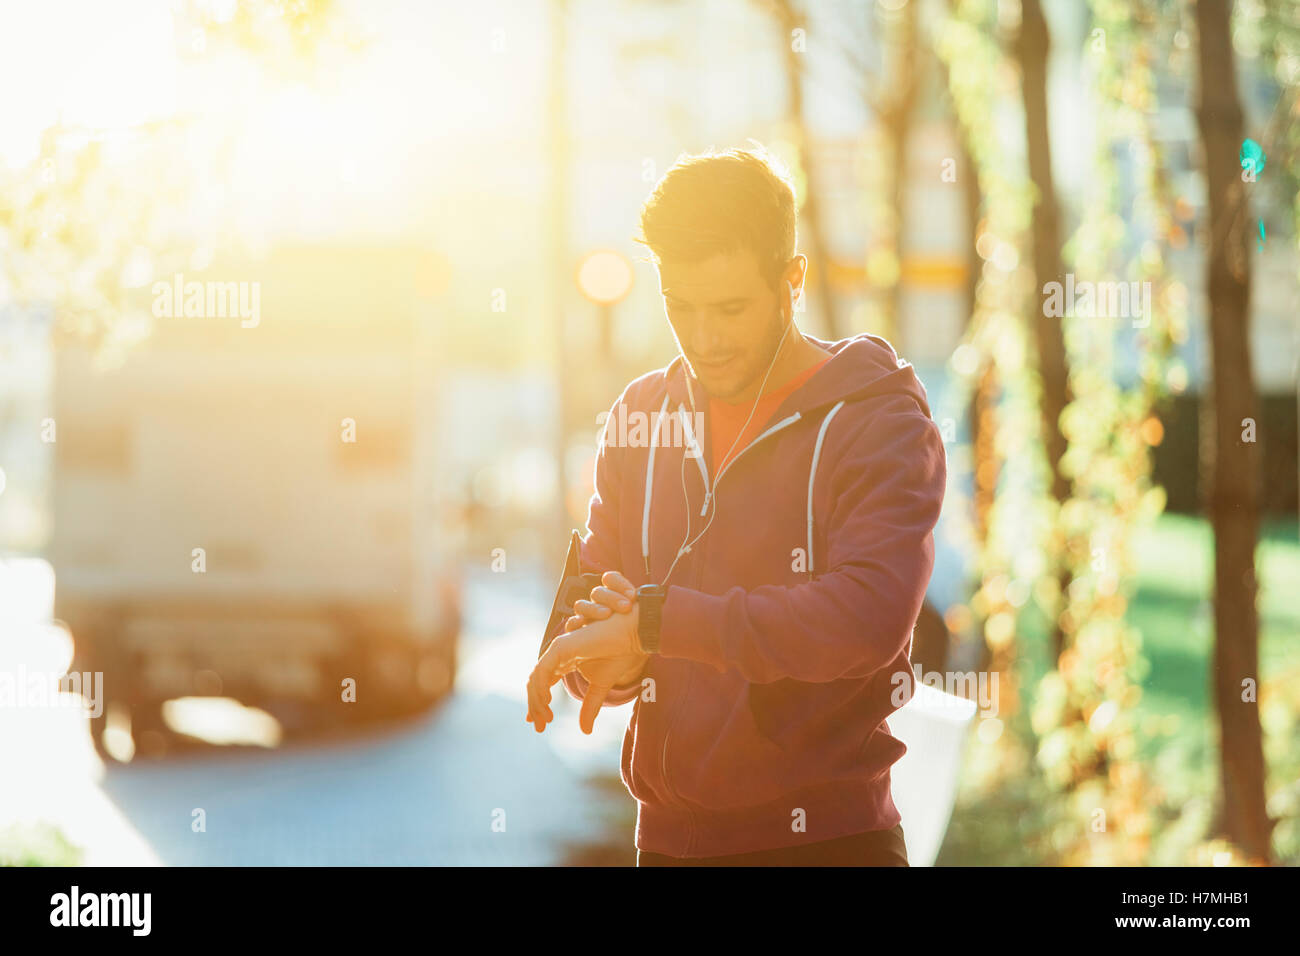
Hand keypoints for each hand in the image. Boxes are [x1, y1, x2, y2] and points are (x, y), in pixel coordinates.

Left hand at [527, 573, 643, 734]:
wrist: (631, 636)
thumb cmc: (619, 655)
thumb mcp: (601, 687)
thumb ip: (590, 706)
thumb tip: (585, 731)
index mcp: (565, 663)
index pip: (544, 684)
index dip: (537, 705)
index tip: (539, 725)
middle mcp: (558, 656)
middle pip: (536, 683)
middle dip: (535, 707)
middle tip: (539, 726)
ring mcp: (558, 650)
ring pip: (536, 678)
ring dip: (537, 700)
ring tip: (545, 718)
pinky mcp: (561, 647)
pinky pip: (543, 669)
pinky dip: (541, 686)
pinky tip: (547, 701)